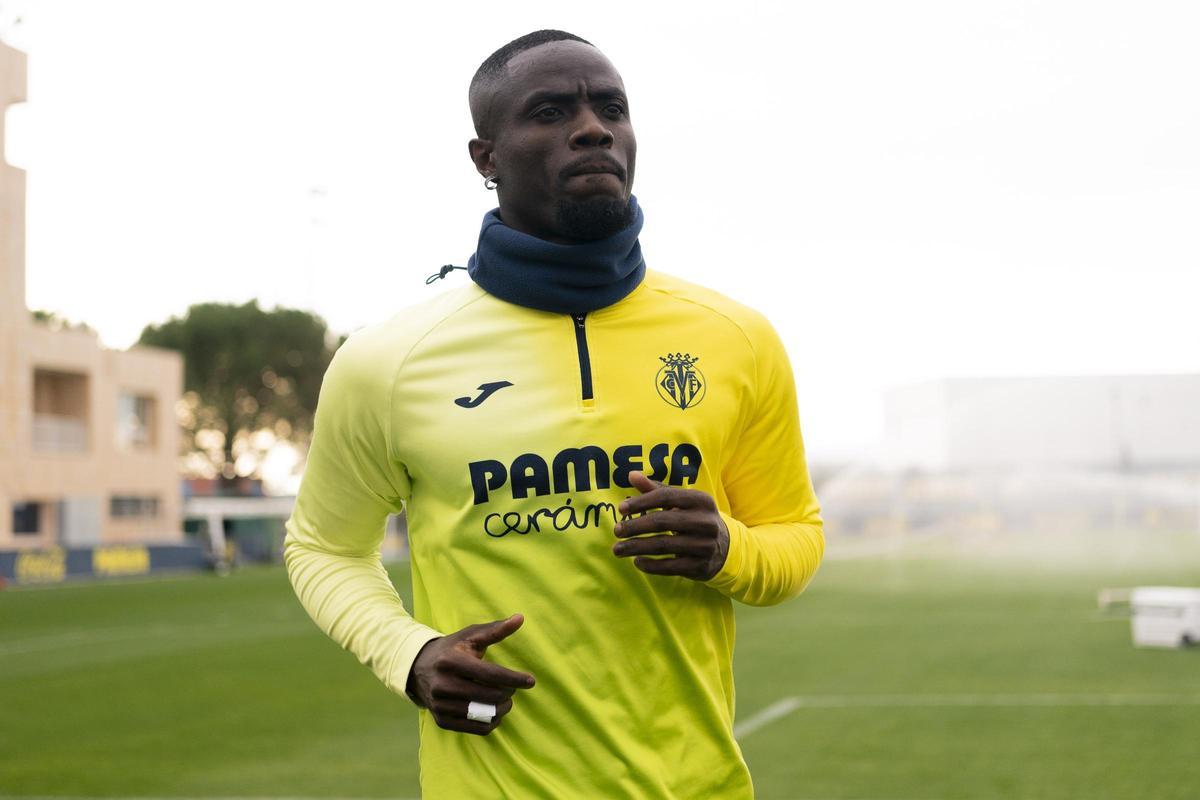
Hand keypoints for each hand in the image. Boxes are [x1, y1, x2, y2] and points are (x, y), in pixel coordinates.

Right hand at [406, 613, 535, 735]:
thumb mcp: (470, 636)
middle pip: (489, 696)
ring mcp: (440, 705)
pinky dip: (491, 722)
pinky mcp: (441, 720)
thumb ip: (496, 629)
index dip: (513, 678)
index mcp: (451, 661)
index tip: (531, 681)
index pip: (490, 674)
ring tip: (506, 700)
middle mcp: (443, 685)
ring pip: (484, 714)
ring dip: (502, 708)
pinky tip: (494, 712)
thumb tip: (520, 618)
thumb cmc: (451, 649)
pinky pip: (475, 729)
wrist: (418, 668)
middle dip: (508, 692)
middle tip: (513, 688)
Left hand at [612, 471, 729, 580]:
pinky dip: (650, 565)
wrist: (724, 547)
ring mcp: (704, 545)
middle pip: (662, 522)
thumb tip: (631, 474)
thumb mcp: (681, 502)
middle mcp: (705, 522)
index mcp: (701, 500)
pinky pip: (670, 567)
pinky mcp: (701, 566)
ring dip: (636, 547)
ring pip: (663, 545)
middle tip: (616, 530)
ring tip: (618, 549)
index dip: (641, 502)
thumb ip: (656, 489)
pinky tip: (637, 561)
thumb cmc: (693, 518)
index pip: (666, 497)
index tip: (621, 509)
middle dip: (635, 526)